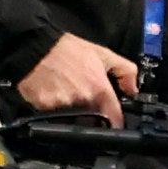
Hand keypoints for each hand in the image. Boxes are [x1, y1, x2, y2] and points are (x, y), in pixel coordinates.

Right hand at [11, 35, 139, 118]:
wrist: (35, 45)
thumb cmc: (67, 49)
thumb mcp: (102, 53)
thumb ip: (125, 71)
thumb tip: (132, 89)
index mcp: (98, 89)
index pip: (114, 118)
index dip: (116, 122)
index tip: (114, 123)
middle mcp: (82, 101)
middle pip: (91, 119)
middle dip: (91, 113)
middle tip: (82, 98)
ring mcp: (62, 106)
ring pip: (72, 118)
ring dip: (71, 110)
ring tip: (65, 92)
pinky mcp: (44, 108)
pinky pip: (52, 115)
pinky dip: (53, 107)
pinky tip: (51, 93)